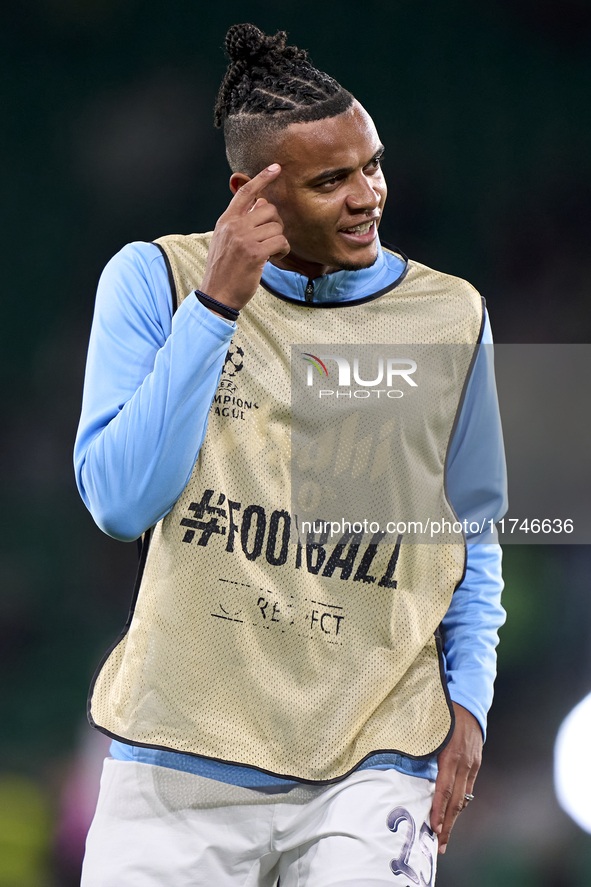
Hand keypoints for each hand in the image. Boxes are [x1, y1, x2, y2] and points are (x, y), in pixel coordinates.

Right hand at [200, 164, 289, 311]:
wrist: (217, 294)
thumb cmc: (224, 270)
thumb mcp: (224, 240)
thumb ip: (239, 223)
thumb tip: (259, 205)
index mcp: (226, 221)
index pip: (245, 192)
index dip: (262, 178)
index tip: (276, 167)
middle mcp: (234, 226)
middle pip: (268, 209)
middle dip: (275, 223)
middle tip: (271, 238)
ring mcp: (244, 239)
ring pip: (276, 226)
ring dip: (279, 239)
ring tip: (272, 251)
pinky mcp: (255, 253)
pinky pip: (281, 241)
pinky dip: (283, 249)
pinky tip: (276, 257)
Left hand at [431, 702, 481, 854]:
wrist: (469, 701)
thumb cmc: (444, 712)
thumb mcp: (431, 727)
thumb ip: (423, 748)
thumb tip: (408, 766)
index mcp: (451, 755)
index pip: (444, 789)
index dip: (439, 810)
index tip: (433, 827)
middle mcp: (464, 763)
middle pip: (456, 800)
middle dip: (447, 824)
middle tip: (439, 845)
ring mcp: (472, 764)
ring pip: (463, 797)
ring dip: (454, 818)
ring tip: (445, 836)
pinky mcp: (476, 763)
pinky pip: (468, 788)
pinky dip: (460, 803)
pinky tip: (454, 814)